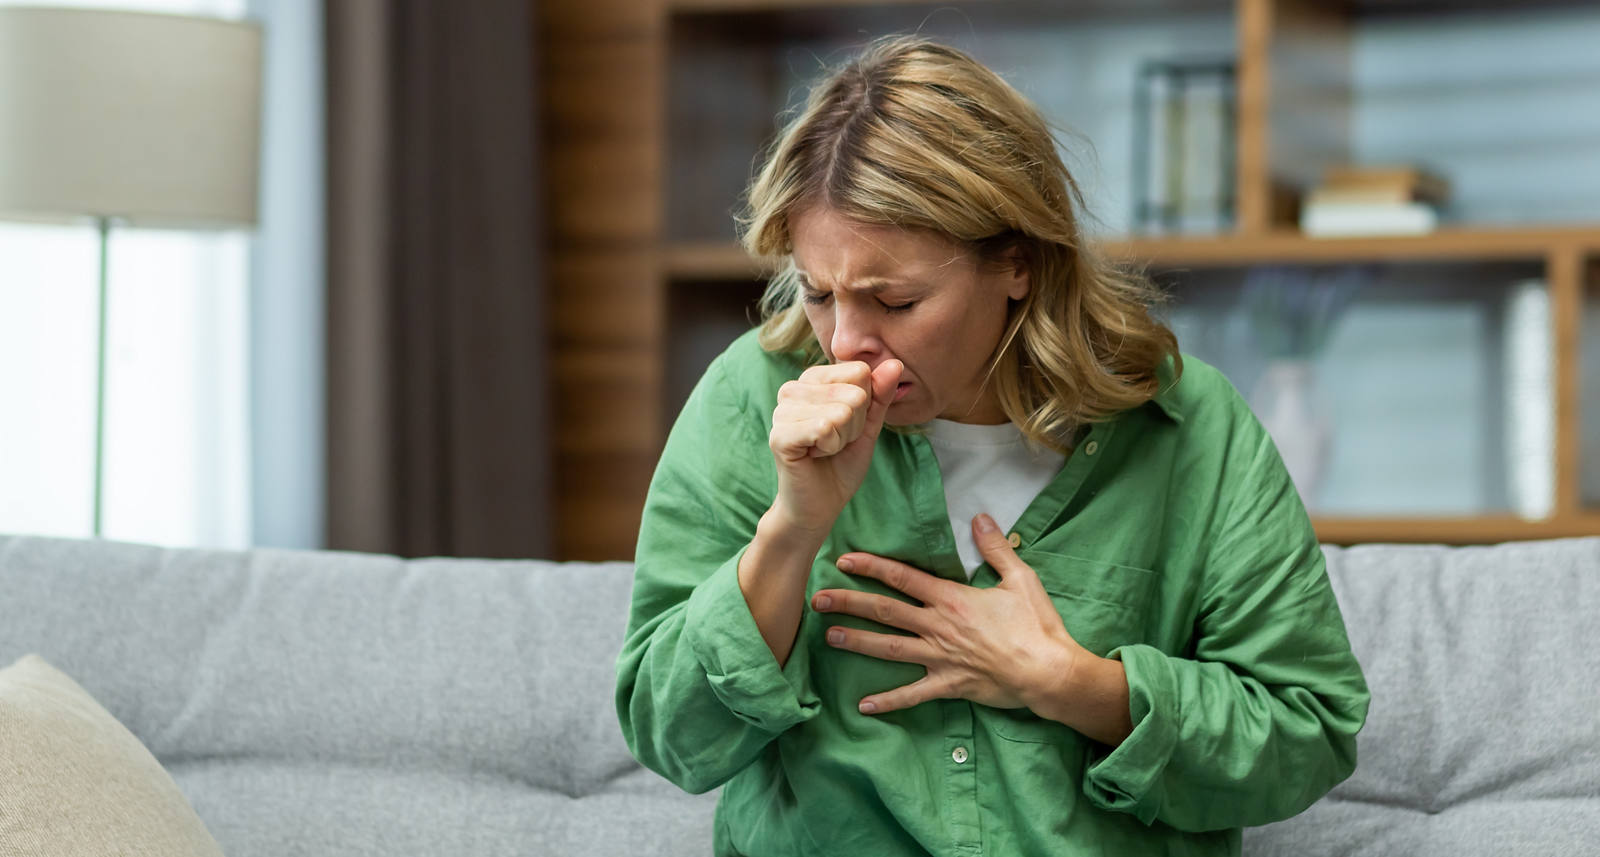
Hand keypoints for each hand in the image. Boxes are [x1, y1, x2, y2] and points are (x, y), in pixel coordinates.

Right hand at [767, 359, 901, 533]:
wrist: (819, 505)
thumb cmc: (840, 463)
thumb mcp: (868, 426)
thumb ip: (880, 395)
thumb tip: (895, 364)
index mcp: (812, 379)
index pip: (860, 372)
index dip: (864, 406)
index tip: (847, 426)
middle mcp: (792, 389)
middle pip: (854, 393)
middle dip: (854, 426)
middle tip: (835, 442)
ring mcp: (781, 411)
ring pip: (841, 412)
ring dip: (841, 439)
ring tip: (824, 450)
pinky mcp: (779, 435)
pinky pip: (824, 428)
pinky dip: (829, 447)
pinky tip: (814, 455)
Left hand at [811, 513, 1089, 714]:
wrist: (1049, 671)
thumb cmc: (1036, 625)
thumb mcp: (1020, 578)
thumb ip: (996, 547)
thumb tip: (980, 517)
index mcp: (952, 599)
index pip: (902, 578)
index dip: (871, 567)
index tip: (844, 560)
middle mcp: (938, 626)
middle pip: (885, 611)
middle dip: (849, 603)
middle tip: (817, 599)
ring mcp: (940, 657)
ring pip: (889, 648)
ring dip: (857, 642)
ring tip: (829, 637)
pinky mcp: (949, 684)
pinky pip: (913, 694)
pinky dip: (888, 701)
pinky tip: (863, 705)